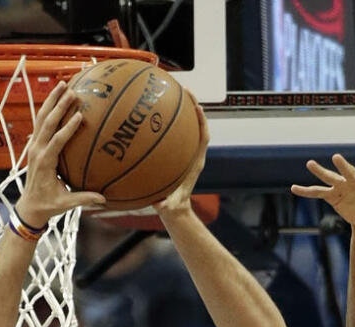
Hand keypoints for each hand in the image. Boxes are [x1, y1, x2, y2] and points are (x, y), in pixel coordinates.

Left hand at [16, 81, 107, 227]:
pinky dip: (48, 108)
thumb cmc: (48, 204)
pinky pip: (40, 122)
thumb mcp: (66, 203)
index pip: (56, 141)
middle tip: (71, 92)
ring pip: (41, 117)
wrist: (29, 205)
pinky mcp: (35, 144)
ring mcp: (34, 145)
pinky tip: (57, 97)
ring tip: (62, 85)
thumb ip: (84, 198)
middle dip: (58, 106)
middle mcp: (37, 150)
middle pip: (46, 122)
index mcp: (44, 163)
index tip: (79, 116)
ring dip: (51, 100)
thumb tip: (103, 198)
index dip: (67, 128)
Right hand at [156, 101, 209, 217]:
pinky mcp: (176, 154)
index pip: (203, 137)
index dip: (202, 122)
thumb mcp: (169, 206)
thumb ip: (167, 205)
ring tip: (170, 92)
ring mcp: (185, 153)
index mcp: (196, 162)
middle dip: (191, 106)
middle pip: (195, 125)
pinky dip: (165, 122)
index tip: (198, 107)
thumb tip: (162, 206)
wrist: (174, 209)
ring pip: (185, 127)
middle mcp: (192, 154)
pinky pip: (172, 133)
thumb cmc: (172, 207)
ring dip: (179, 110)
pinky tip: (151, 112)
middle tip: (183, 89)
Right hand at [292, 155, 354, 227]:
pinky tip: (294, 188)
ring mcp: (342, 187)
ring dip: (320, 171)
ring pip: (329, 178)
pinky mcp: (333, 196)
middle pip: (347, 171)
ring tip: (309, 163)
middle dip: (343, 166)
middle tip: (337, 157)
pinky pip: (317, 193)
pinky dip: (306, 191)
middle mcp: (354, 181)